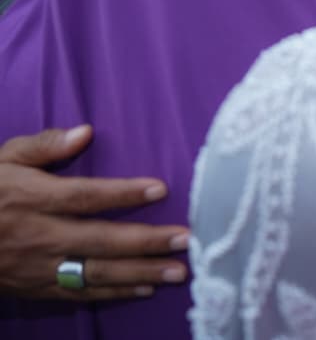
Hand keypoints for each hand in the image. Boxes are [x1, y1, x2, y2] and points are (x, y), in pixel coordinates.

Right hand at [0, 126, 189, 300]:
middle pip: (99, 240)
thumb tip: (85, 132)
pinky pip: (80, 293)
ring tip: (179, 270)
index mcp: (32, 199)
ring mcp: (38, 267)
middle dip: (146, 241)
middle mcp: (38, 235)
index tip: (161, 189)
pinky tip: (147, 288)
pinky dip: (114, 293)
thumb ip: (44, 145)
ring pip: (96, 273)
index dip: (123, 194)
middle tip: (187, 239)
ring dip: (140, 273)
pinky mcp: (36, 288)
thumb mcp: (5, 159)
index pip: (84, 196)